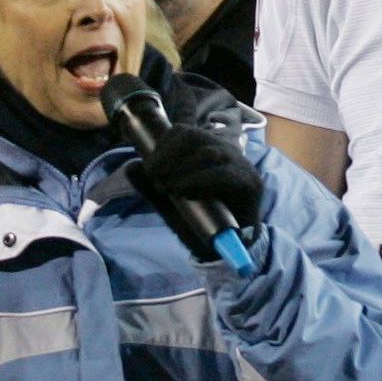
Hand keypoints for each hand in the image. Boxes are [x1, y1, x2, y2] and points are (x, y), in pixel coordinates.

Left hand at [135, 125, 264, 233]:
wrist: (224, 250)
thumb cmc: (199, 222)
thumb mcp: (169, 205)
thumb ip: (151, 187)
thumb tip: (131, 166)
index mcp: (205, 151)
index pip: (184, 130)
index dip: (163, 143)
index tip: (150, 166)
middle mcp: (225, 152)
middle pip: (194, 135)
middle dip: (167, 154)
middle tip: (154, 176)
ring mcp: (240, 166)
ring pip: (209, 151)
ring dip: (182, 169)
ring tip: (168, 188)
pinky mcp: (250, 184)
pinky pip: (224, 174)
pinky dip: (199, 181)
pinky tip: (185, 193)